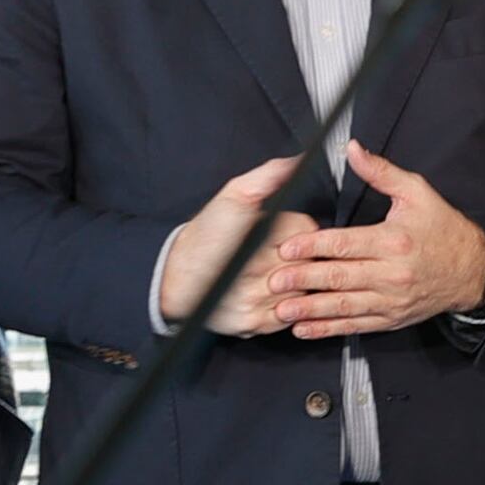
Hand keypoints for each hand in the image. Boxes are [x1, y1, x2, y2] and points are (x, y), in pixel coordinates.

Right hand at [159, 156, 305, 335]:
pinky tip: (269, 292)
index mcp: (260, 234)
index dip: (297, 229)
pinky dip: (286, 303)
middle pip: (309, 262)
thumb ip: (268, 176)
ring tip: (273, 272)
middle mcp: (261, 270)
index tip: (284, 232)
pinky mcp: (254, 323)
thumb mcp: (233, 196)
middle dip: (299, 256)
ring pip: (303, 290)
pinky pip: (290, 314)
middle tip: (277, 253)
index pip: (307, 230)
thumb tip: (295, 161)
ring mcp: (258, 299)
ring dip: (295, 282)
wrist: (175, 276)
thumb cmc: (205, 236)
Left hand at [272, 146, 484, 340]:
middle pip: (340, 277)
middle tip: (274, 280)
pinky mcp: (391, 318)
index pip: (345, 244)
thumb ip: (381, 172)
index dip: (313, 246)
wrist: (474, 271)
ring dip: (311, 309)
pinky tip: (305, 329)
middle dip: (304, 279)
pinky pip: (355, 325)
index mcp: (393, 241)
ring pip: (344, 306)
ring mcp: (391, 300)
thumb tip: (352, 149)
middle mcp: (391, 274)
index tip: (286, 247)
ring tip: (283, 309)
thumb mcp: (417, 193)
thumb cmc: (444, 230)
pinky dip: (329, 329)